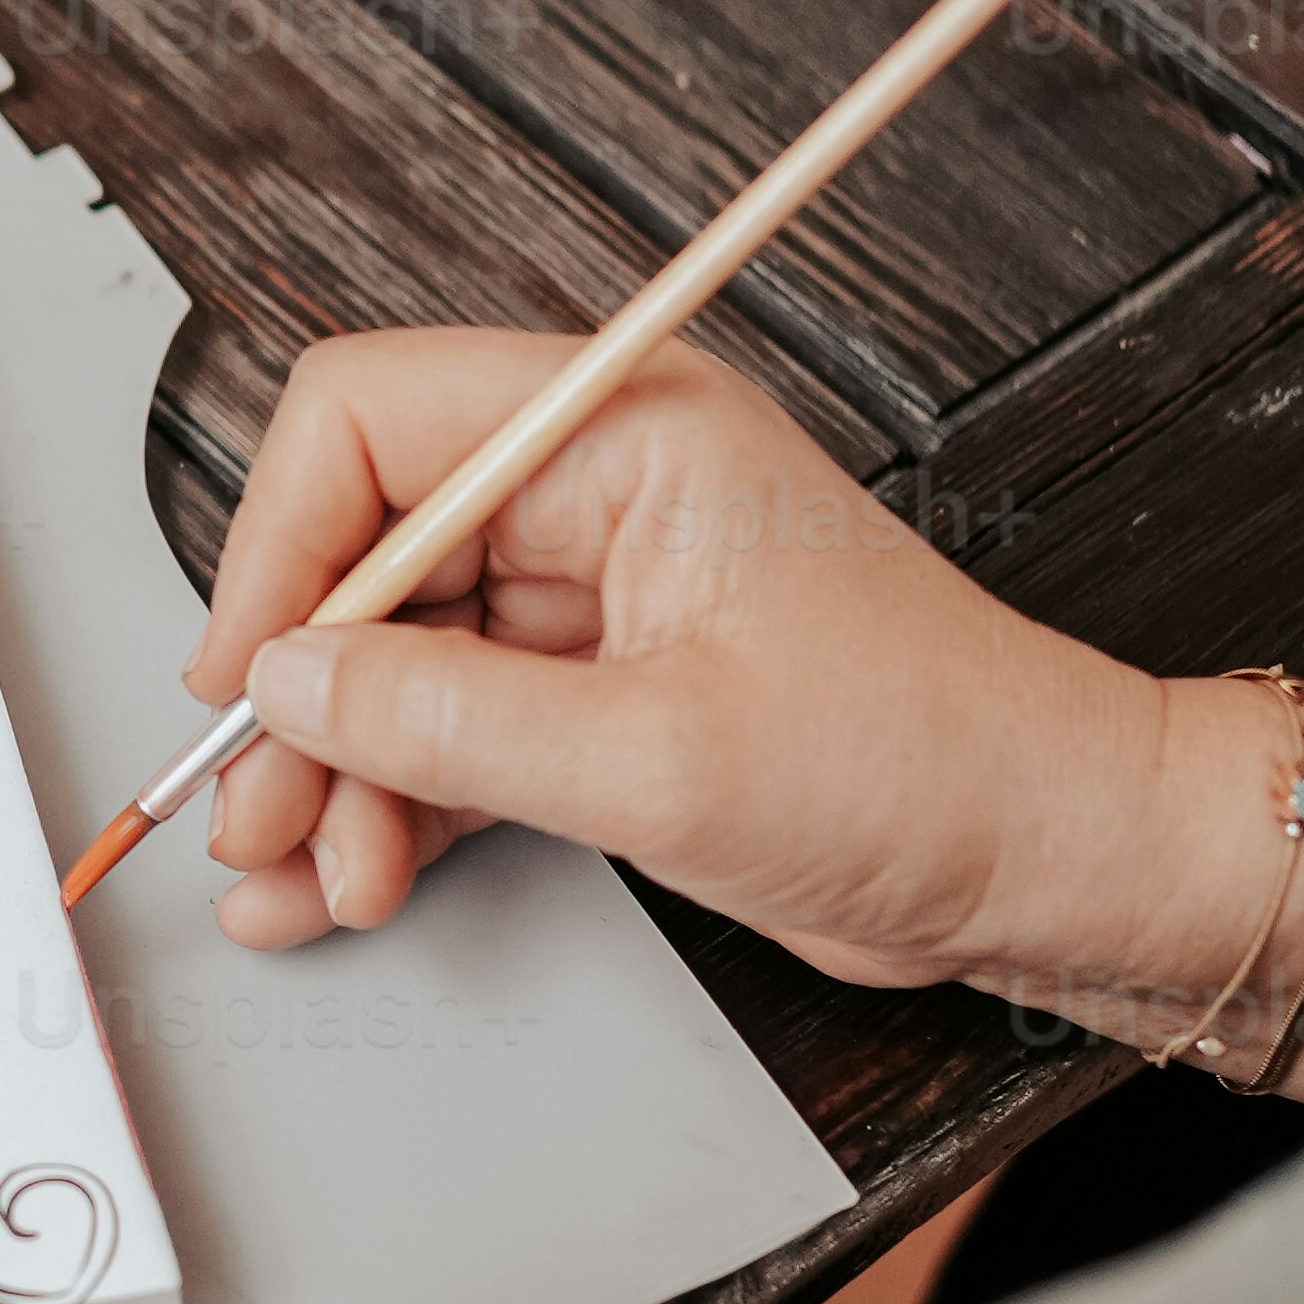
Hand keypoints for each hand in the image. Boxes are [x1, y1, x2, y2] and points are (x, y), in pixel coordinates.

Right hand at [181, 335, 1303, 1110]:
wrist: (1053, 861)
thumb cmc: (931, 764)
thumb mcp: (662, 755)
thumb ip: (451, 717)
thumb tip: (289, 685)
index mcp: (623, 432)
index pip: (370, 422)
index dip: (279, 545)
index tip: (249, 677)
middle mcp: (595, 491)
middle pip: (362, 553)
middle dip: (302, 693)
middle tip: (260, 811)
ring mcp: (591, 596)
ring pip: (391, 658)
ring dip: (336, 772)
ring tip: (311, 880)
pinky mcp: (596, 694)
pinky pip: (444, 731)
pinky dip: (384, 806)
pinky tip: (335, 881)